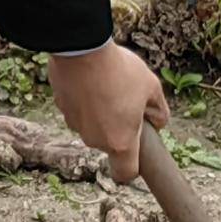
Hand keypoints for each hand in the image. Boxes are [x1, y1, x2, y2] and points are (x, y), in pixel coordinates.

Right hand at [49, 42, 170, 182]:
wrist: (81, 47)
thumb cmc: (119, 70)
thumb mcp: (151, 87)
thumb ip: (159, 111)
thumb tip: (157, 121)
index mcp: (120, 141)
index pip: (125, 173)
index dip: (132, 169)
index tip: (136, 154)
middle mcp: (95, 139)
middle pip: (108, 143)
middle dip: (118, 127)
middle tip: (126, 102)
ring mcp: (74, 124)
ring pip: (91, 125)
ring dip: (99, 113)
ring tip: (107, 85)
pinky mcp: (61, 106)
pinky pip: (77, 109)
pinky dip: (84, 100)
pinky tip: (90, 78)